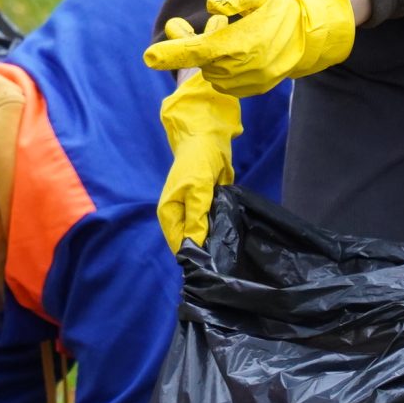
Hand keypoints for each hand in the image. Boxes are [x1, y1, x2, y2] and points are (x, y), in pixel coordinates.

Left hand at [143, 0, 354, 95]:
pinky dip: (224, 70)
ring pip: (213, 74)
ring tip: (228, 40)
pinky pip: (228, 84)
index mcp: (240, 43)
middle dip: (195, 47)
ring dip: (211, 60)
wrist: (313, 33)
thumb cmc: (282, 8)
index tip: (148, 57)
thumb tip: (210, 4)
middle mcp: (243, 67)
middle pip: (202, 62)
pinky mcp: (256, 88)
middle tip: (199, 28)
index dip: (171, 53)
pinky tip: (236, 54)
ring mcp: (251, 81)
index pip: (198, 50)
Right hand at [157, 72, 241, 251]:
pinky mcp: (208, 206)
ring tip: (232, 250)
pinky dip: (223, 228)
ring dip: (216, 239)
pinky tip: (234, 235)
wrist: (208, 137)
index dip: (195, 256)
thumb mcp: (197, 189)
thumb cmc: (198, 160)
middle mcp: (179, 216)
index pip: (180, 246)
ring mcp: (194, 211)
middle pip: (192, 243)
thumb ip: (197, 218)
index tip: (214, 265)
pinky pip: (215, 224)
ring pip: (205, 235)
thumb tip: (196, 248)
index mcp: (169, 214)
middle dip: (207, 249)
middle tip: (227, 259)